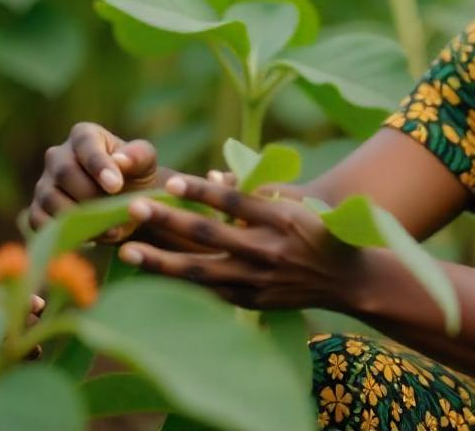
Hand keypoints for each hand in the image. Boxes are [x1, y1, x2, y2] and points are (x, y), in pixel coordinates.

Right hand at [29, 122, 159, 241]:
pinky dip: (62, 232)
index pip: (86, 145)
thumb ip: (138, 156)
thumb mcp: (146, 162)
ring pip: (50, 198)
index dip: (99, 166)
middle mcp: (57, 156)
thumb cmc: (135, 175)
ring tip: (109, 229)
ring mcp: (44, 183)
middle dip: (90, 194)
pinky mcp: (38, 209)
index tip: (115, 186)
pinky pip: (39, 221)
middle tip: (113, 211)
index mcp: (84, 136)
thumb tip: (119, 161)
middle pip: (64, 172)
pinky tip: (89, 239)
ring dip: (78, 217)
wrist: (126, 204)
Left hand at [116, 175, 360, 310]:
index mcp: (281, 219)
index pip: (233, 201)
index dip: (201, 191)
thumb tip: (211, 173)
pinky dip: (178, 285)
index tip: (170, 181)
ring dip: (159, 261)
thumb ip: (255, 187)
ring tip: (127, 250)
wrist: (347, 280)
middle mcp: (267, 250)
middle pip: (208, 234)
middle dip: (167, 221)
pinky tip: (150, 278)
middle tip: (133, 208)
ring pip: (199, 271)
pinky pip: (207, 292)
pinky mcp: (251, 301)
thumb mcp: (296, 202)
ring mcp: (258, 280)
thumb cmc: (318, 231)